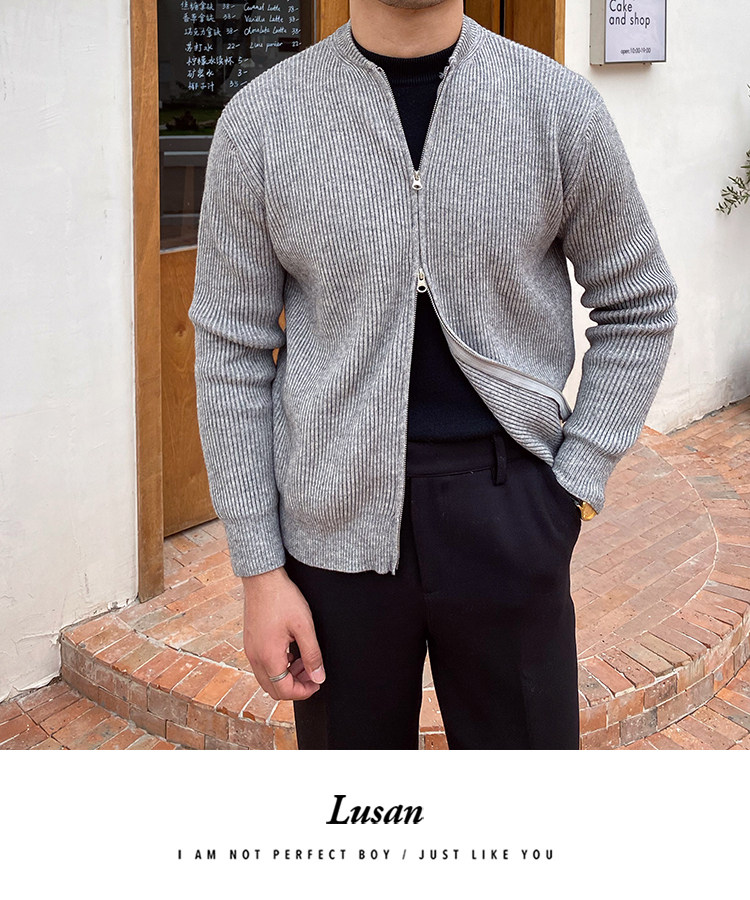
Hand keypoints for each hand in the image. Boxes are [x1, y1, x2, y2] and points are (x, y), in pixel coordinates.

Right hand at [242, 566, 325, 701]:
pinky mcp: (250, 642)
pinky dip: (278, 666)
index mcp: (268, 656)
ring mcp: (250, 650)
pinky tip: (291, 652)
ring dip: (286, 677)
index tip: (317, 683)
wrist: (263, 578)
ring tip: (304, 662)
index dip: (304, 692)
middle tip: (312, 673)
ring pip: (267, 678)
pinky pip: (262, 665)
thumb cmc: (283, 598)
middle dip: (295, 687)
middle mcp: (255, 657)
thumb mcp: (304, 627)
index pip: (284, 691)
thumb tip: (318, 678)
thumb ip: (312, 655)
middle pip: (273, 689)